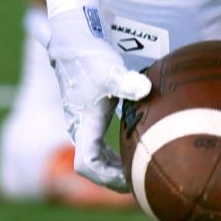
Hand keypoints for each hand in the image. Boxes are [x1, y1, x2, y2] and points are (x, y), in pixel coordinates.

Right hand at [47, 7, 151, 190]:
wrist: (75, 37)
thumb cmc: (91, 55)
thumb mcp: (111, 70)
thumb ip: (127, 83)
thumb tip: (145, 89)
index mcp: (83, 123)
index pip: (88, 164)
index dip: (107, 178)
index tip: (129, 180)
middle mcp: (78, 126)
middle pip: (91, 165)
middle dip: (112, 177)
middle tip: (138, 183)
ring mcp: (80, 120)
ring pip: (92, 154)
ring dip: (112, 166)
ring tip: (135, 171)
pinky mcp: (85, 112)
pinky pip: (95, 143)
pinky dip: (110, 153)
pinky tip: (128, 151)